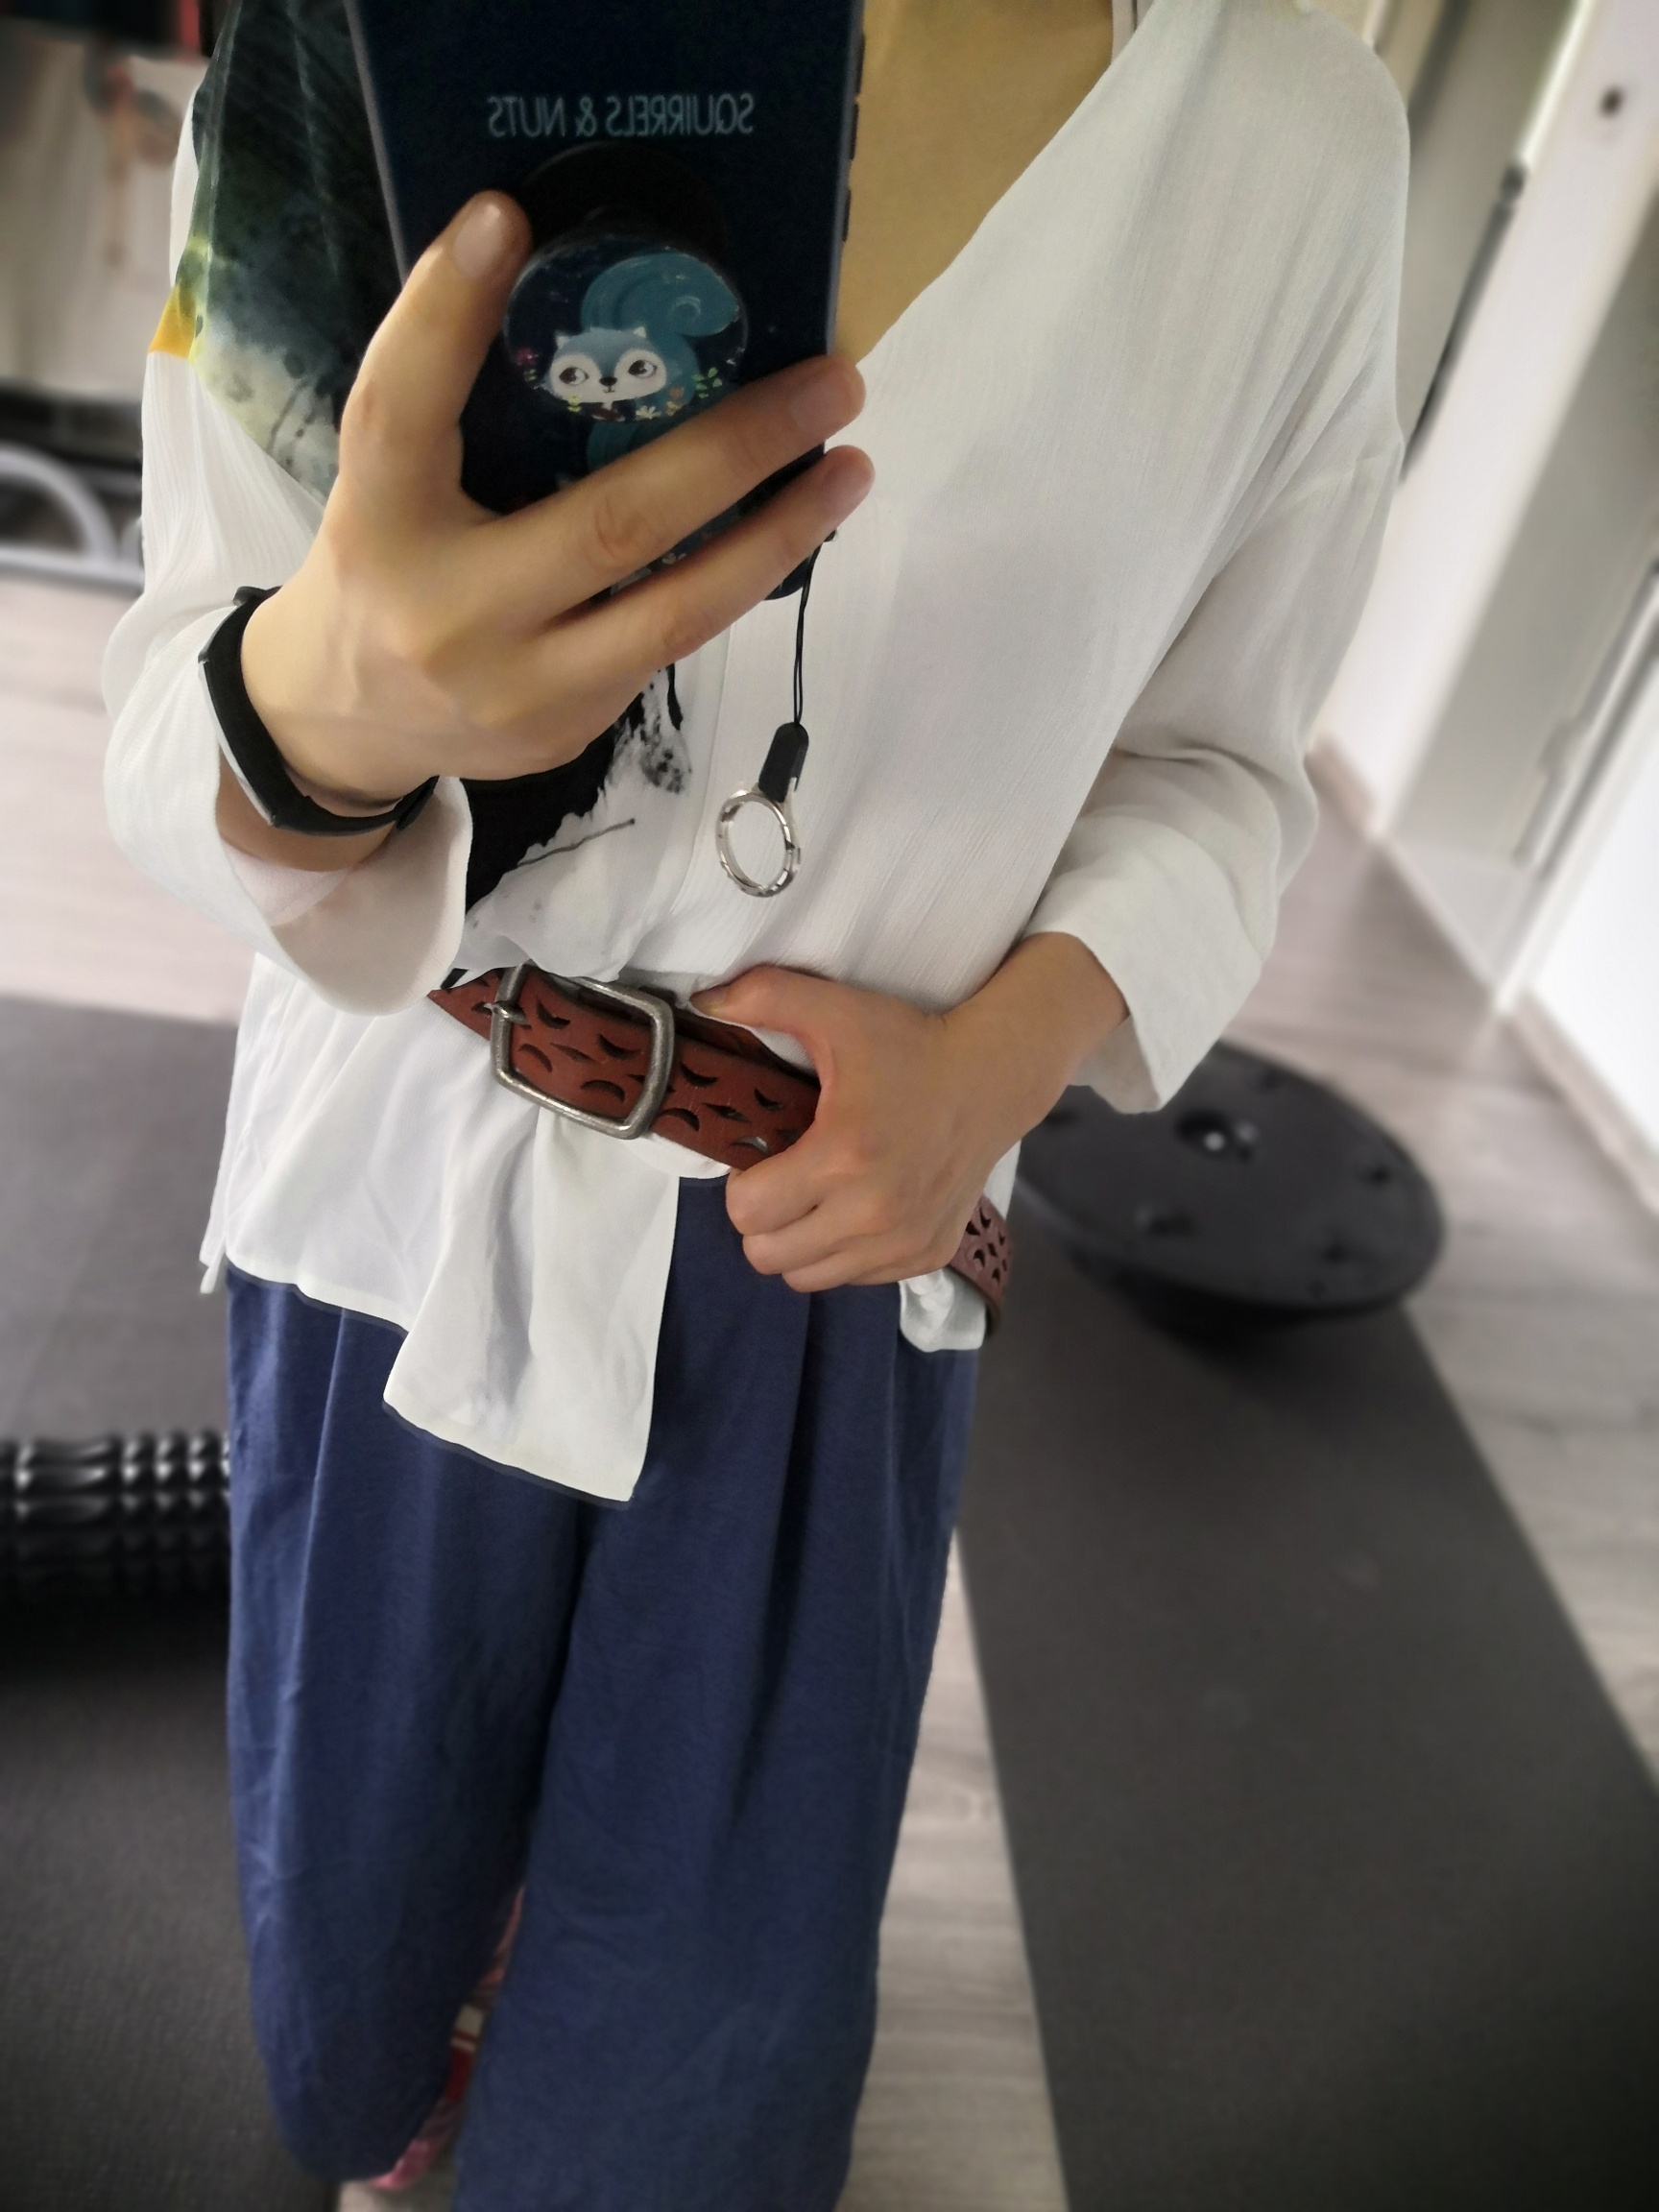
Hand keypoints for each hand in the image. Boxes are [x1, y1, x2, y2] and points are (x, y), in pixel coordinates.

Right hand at [222, 193, 871, 867]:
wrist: (348, 726)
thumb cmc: (386, 568)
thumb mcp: (389, 482)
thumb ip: (453, 408)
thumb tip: (588, 295)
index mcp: (379, 519)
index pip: (400, 407)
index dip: (446, 313)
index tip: (504, 218)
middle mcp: (449, 611)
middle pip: (610, 525)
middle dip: (735, 451)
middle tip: (829, 385)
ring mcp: (519, 687)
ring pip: (675, 612)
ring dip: (778, 537)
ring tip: (848, 468)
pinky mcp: (567, 730)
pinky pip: (668, 645)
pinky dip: (733, 580)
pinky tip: (786, 527)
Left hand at [693, 934, 1125, 1291]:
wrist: (993, 1080)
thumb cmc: (911, 1046)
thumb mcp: (837, 1010)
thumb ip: (764, 996)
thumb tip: (704, 1003)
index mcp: (844, 1156)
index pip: (748, 1212)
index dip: (741, 1184)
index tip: (763, 1157)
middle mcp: (874, 1213)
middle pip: (768, 1256)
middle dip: (763, 1220)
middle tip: (784, 1179)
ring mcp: (903, 1242)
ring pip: (807, 1278)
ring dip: (800, 1242)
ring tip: (818, 1196)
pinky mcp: (926, 1256)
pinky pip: (854, 1279)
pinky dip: (844, 1252)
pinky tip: (858, 1207)